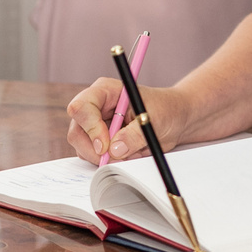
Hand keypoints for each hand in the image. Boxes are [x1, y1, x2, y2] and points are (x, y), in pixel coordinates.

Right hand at [65, 80, 188, 164]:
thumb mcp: (154, 120)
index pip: (82, 107)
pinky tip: (129, 152)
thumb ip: (135, 135)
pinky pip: (93, 156)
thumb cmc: (166, 110)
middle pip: (77, 131)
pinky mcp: (97, 140)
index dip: (91, 128)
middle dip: (94, 150)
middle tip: (115, 158)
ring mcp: (94, 124)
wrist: (174, 119)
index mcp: (106, 91)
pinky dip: (110, 160)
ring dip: (105, 156)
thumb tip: (115, 150)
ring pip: (82, 147)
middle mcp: (95, 106)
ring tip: (132, 150)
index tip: (105, 146)